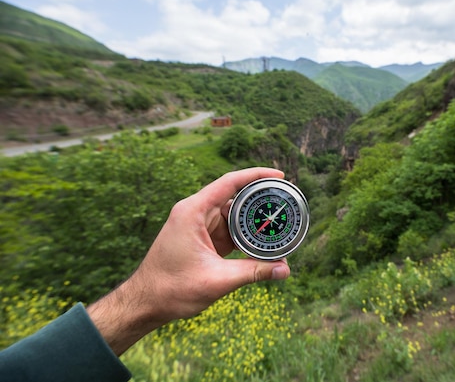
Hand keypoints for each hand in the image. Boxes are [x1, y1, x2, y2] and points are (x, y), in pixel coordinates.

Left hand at [87, 167, 290, 354]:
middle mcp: (195, 213)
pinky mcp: (201, 239)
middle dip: (260, 200)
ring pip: (232, 215)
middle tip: (285, 202)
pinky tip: (261, 243)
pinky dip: (244, 236)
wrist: (145, 304)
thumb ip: (253, 272)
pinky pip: (227, 230)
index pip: (229, 182)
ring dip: (253, 221)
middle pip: (234, 197)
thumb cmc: (171, 289)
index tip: (280, 175)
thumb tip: (285, 270)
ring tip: (278, 224)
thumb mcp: (217, 280)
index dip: (256, 175)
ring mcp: (198, 226)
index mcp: (193, 211)